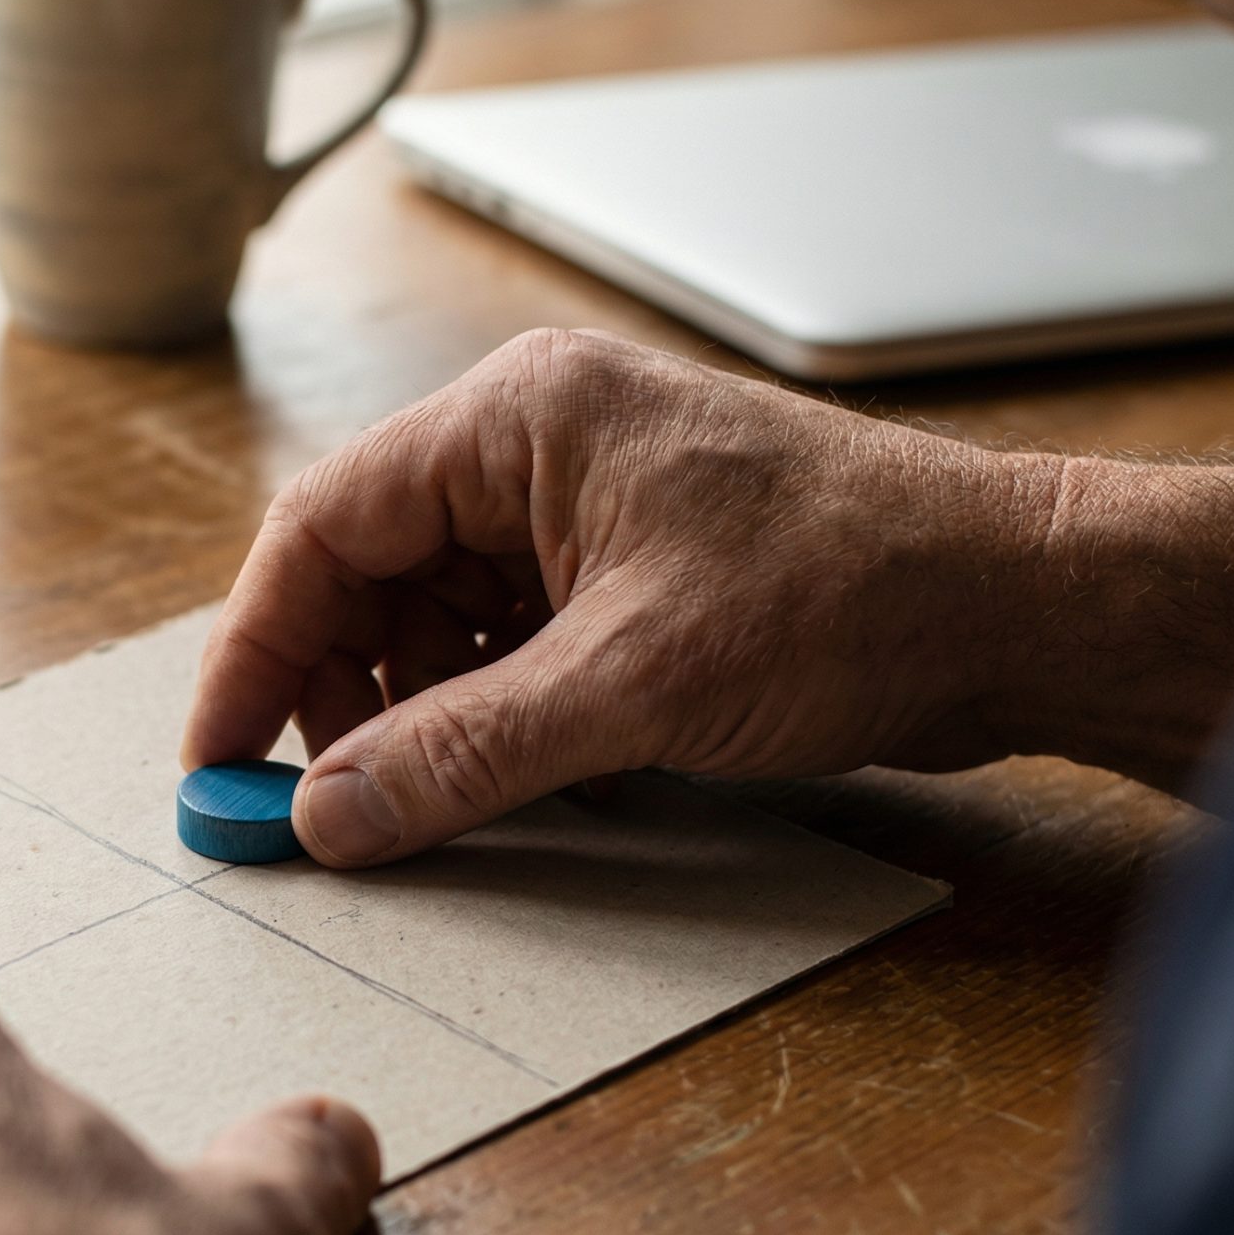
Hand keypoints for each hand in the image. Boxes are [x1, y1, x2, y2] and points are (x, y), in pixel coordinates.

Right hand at [184, 329, 1233, 865]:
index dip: (254, 650)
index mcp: (518, 419)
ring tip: (435, 797)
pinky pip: (511, 645)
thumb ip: (460, 752)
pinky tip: (518, 776)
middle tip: (325, 806)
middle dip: (338, 692)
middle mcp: (539, 448)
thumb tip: (327, 815)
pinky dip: (492, 716)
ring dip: (419, 714)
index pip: (325, 526)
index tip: (215, 763)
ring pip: (440, 619)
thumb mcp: (631, 688)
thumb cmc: (849, 593)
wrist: (1018, 608)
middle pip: (372, 573)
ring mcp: (588, 512)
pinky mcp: (633, 576)